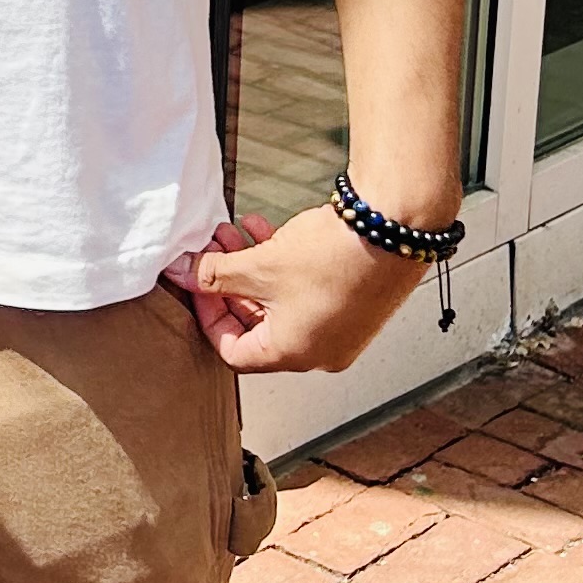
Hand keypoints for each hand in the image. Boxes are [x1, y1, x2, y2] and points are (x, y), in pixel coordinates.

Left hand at [172, 206, 431, 374]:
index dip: (209, 315)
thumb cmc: (335, 256)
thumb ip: (214, 274)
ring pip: (280, 303)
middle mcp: (320, 350)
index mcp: (294, 355)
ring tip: (236, 231)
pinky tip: (267, 230)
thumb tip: (187, 275)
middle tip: (214, 249)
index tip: (200, 284)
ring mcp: (341, 328)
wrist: (395, 227)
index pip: (234, 352)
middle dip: (230, 283)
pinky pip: (306, 292)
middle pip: (256, 325)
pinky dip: (282, 266)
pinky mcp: (355, 303)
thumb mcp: (258, 266)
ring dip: (253, 268)